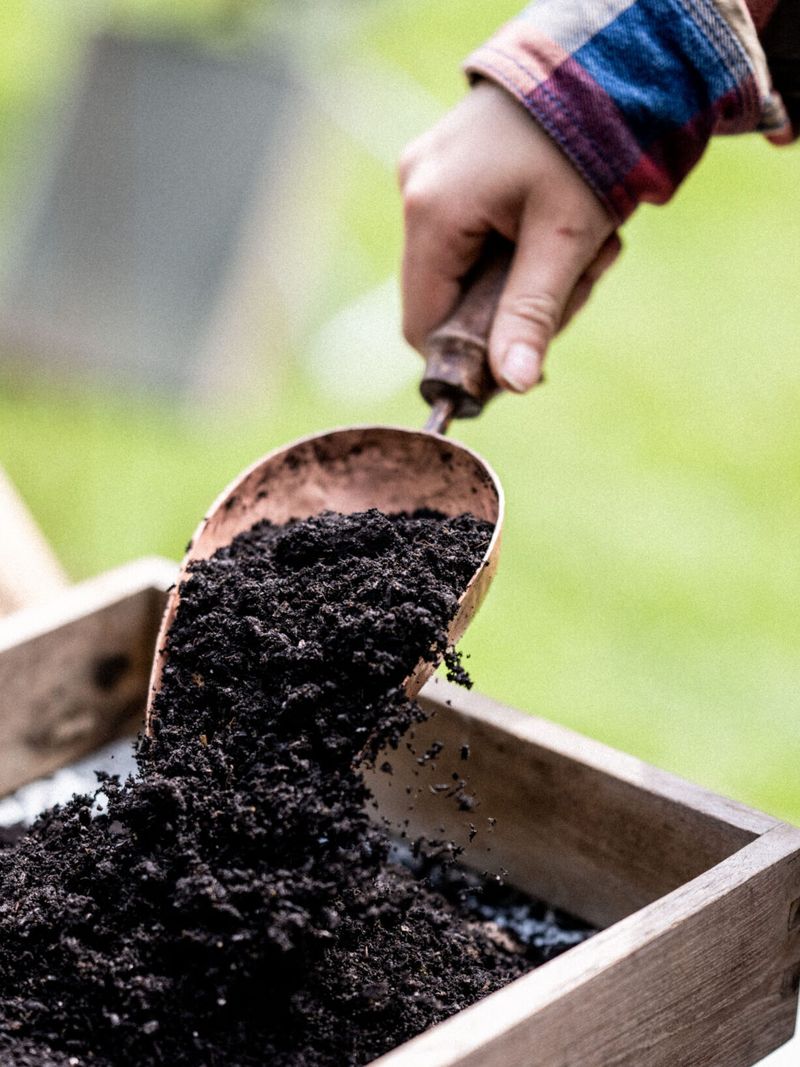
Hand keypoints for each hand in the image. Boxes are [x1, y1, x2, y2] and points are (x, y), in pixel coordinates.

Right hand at [399, 81, 619, 392]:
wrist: (599, 59)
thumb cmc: (586, 143)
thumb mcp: (566, 238)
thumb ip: (532, 314)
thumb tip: (512, 387)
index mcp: (433, 213)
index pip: (423, 324)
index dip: (466, 358)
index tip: (520, 364)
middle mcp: (414, 191)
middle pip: (446, 298)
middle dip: (511, 308)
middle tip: (577, 285)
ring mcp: (425, 173)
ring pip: (461, 269)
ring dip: (522, 276)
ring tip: (582, 246)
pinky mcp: (444, 166)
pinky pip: (468, 234)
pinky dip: (514, 246)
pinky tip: (557, 223)